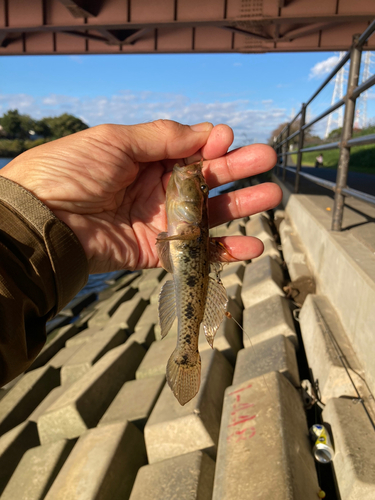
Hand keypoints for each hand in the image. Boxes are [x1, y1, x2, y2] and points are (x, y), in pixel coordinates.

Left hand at [1, 120, 280, 273]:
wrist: (44, 221)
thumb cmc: (72, 172)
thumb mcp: (114, 141)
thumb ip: (161, 137)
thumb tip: (205, 132)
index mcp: (146, 158)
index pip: (190, 150)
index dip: (211, 144)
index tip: (226, 140)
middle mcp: (157, 188)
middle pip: (206, 179)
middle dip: (238, 169)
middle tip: (267, 160)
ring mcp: (161, 221)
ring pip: (209, 213)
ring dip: (242, 205)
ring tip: (272, 195)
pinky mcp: (159, 252)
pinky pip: (198, 251)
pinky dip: (226, 250)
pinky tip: (253, 245)